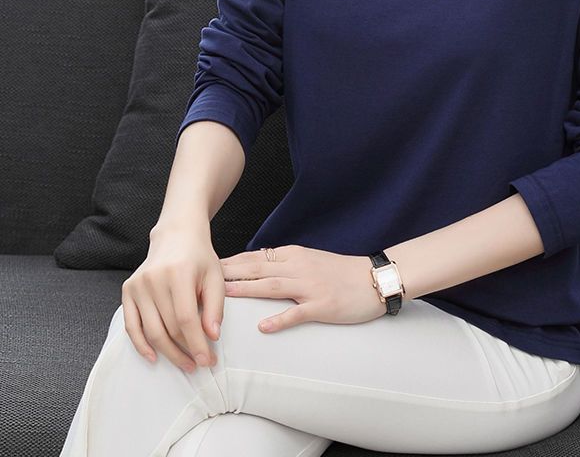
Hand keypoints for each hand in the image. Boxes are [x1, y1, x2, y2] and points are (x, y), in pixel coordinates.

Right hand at [121, 225, 222, 371]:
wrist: (177, 236)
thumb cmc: (199, 258)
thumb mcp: (215, 277)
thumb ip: (215, 307)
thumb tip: (211, 337)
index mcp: (178, 273)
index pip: (186, 319)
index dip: (197, 343)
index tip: (208, 360)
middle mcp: (154, 279)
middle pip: (168, 327)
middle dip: (185, 351)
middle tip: (199, 364)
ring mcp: (138, 285)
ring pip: (151, 331)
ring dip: (167, 353)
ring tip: (184, 363)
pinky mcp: (128, 290)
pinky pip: (131, 325)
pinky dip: (141, 345)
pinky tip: (154, 357)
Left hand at [220, 245, 386, 332]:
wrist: (374, 278)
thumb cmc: (342, 271)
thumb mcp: (311, 259)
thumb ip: (285, 262)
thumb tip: (256, 265)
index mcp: (295, 255)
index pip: (256, 256)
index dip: (231, 262)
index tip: (206, 266)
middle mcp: (299, 267)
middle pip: (258, 268)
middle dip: (229, 272)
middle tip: (202, 277)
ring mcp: (310, 286)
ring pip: (272, 286)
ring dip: (246, 290)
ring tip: (222, 295)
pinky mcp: (322, 305)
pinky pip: (297, 313)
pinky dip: (279, 320)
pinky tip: (263, 327)